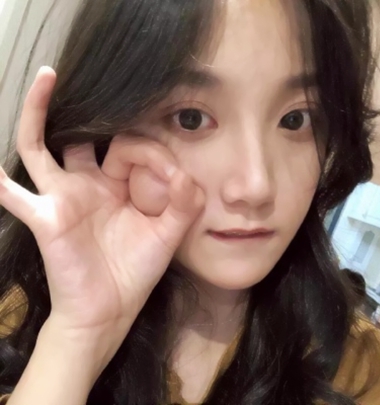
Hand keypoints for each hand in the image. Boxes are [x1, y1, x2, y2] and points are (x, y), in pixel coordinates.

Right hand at [0, 67, 203, 353]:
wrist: (108, 310)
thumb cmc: (135, 272)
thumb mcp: (167, 236)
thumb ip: (184, 205)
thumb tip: (188, 175)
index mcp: (115, 187)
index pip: (128, 147)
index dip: (152, 152)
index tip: (174, 175)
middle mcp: (86, 184)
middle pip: (85, 137)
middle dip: (105, 124)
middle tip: (122, 115)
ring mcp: (62, 197)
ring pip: (41, 147)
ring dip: (39, 112)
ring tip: (46, 76)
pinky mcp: (45, 218)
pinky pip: (12, 194)